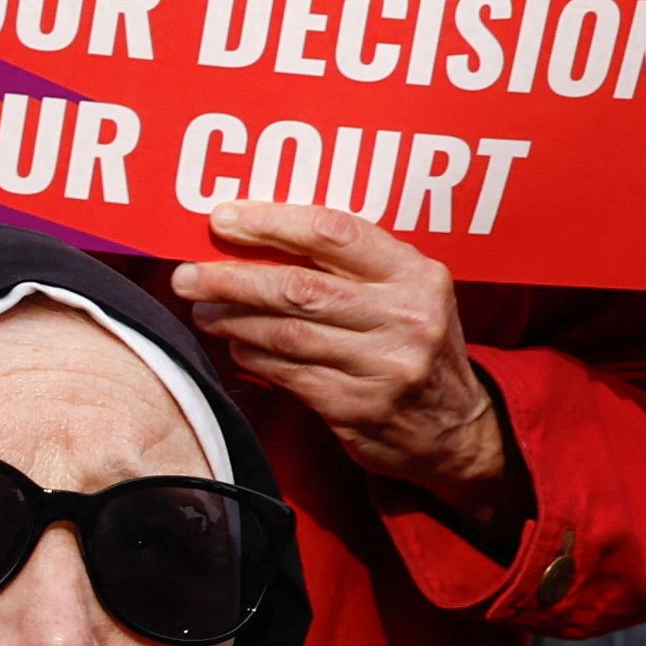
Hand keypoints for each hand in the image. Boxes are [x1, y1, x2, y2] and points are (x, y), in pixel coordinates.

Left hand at [179, 203, 517, 506]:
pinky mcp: (357, 407)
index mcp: (416, 274)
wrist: (457, 427)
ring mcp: (384, 366)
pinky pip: (286, 374)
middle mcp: (405, 317)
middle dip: (231, 278)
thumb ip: (348, 266)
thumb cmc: (415, 342)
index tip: (223, 219)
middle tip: (188, 275)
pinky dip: (251, 357)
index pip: (334, 232)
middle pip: (298, 288)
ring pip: (285, 334)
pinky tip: (236, 347)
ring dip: (232, 320)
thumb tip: (254, 238)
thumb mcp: (406, 292)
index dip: (271, 222)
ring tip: (204, 309)